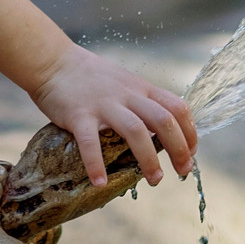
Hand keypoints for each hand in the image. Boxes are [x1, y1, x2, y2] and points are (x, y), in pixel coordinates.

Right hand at [28, 45, 196, 186]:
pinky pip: (90, 143)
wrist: (53, 61)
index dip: (190, 132)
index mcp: (140, 88)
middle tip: (181, 172)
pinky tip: (99, 182)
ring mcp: (103, 104)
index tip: (191, 153)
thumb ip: (142, 102)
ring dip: (149, 159)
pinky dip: (96, 165)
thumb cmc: (89, 77)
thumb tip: (161, 132)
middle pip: (163, 120)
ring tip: (154, 180)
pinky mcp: (79, 115)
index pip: (177, 107)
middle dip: (179, 149)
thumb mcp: (124, 82)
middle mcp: (127, 95)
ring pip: (136, 131)